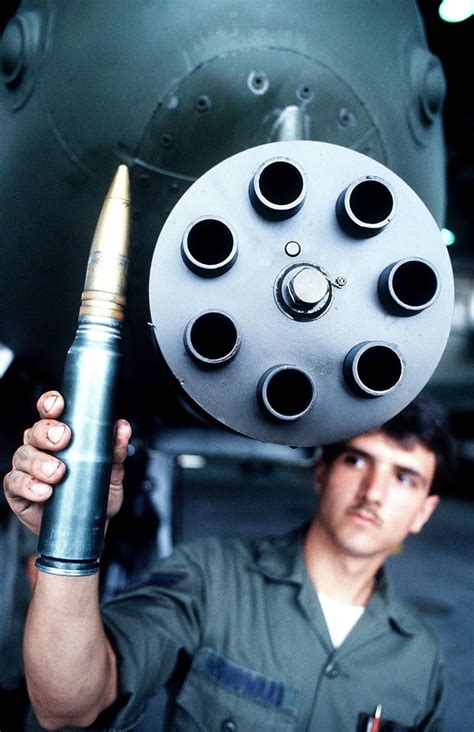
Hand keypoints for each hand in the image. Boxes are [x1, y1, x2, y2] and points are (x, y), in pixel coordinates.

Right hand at [3, 391, 131, 534]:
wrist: (90, 528)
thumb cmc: (97, 495)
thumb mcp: (112, 472)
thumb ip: (116, 450)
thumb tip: (122, 428)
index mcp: (63, 435)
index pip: (51, 411)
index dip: (50, 404)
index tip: (58, 405)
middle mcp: (42, 447)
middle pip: (35, 430)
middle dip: (47, 432)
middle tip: (63, 441)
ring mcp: (27, 467)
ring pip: (23, 454)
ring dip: (39, 463)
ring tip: (57, 474)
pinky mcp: (17, 490)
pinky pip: (15, 482)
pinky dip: (29, 486)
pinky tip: (44, 492)